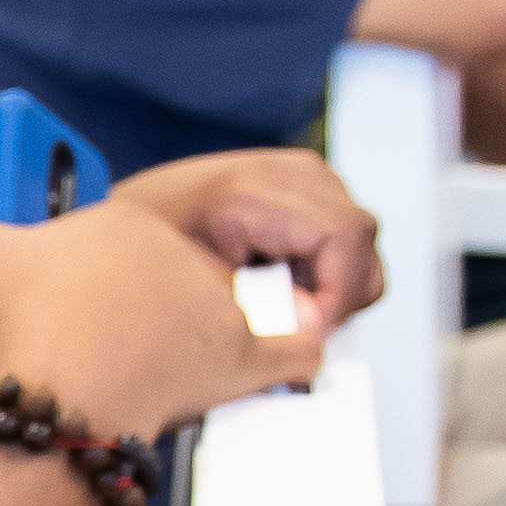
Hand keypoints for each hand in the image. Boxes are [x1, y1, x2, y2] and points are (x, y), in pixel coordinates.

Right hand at [0, 178, 330, 446]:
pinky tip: (295, 364)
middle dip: (152, 321)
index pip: (132, 254)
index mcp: (127, 225)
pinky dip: (299, 358)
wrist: (60, 396)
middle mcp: (180, 258)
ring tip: (167, 376)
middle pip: (174, 289)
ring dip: (210, 343)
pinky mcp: (242, 358)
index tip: (84, 319)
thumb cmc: (25, 331)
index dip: (107, 292)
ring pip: (226, 319)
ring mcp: (215, 308)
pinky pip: (293, 353)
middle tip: (113, 359)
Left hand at [106, 144, 384, 331]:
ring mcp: (307, 175)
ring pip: (360, 242)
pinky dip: (326, 269)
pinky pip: (343, 236)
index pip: (343, 234)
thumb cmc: (160, 245)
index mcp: (257, 188)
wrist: (145, 214)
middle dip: (341, 293)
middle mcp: (293, 172)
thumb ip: (260, 310)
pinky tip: (284, 281)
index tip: (318, 333)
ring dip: (334, 282)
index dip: (341, 291)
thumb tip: (316, 329)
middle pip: (360, 238)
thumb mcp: (199, 285)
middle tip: (302, 330)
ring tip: (284, 302)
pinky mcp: (313, 188)